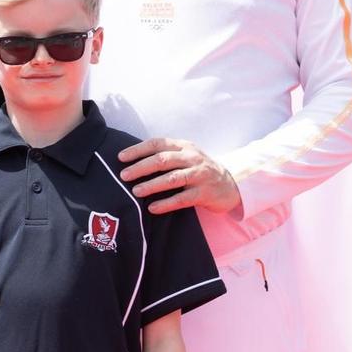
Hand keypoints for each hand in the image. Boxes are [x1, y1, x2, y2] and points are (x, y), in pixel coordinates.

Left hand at [117, 136, 240, 214]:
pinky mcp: (205, 193)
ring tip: (136, 191)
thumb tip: (132, 162)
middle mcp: (192, 158)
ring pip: (172, 179)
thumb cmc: (199, 170)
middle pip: (163, 160)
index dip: (138, 149)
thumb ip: (166, 156)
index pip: (158, 143)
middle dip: (141, 168)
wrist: (230, 185)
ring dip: (152, 185)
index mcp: (184, 146)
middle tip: (124, 176)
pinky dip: (166, 203)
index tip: (121, 157)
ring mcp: (200, 175)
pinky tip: (153, 208)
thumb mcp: (186, 157)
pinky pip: (182, 199)